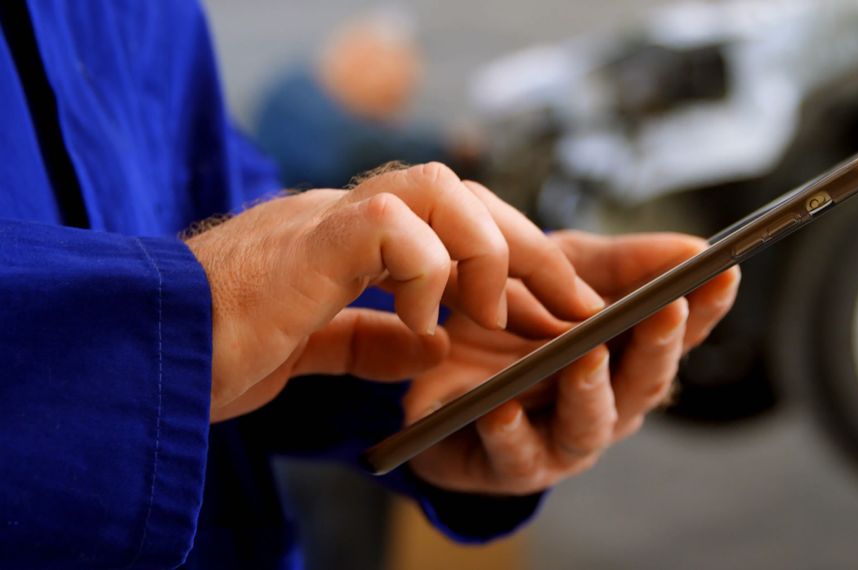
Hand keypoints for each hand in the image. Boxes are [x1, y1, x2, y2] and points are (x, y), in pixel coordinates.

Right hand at [184, 164, 603, 421]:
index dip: (512, 253)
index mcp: (348, 236)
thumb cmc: (216, 349)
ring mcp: (322, 218)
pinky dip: (423, 276)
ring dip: (483, 251)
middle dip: (526, 245)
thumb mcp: (313, 347)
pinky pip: (386, 225)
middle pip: (457, 188)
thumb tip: (432, 343)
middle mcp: (341, 214)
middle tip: (568, 304)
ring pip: (432, 186)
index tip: (558, 304)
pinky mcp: (302, 242)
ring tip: (491, 313)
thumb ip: (371, 338)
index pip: (450, 215)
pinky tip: (421, 326)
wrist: (143, 359)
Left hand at [405, 230, 740, 494]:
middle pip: (645, 382)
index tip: (724, 271)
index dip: (706, 305)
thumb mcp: (564, 270)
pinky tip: (501, 409)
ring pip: (590, 426)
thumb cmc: (516, 317)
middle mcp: (608, 403)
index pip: (679, 332)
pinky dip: (511, 435)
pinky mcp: (511, 467)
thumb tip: (693, 248)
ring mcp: (562, 440)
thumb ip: (624, 262)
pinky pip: (515, 456)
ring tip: (586, 357)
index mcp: (627, 356)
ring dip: (591, 392)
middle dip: (658, 346)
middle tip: (666, 309)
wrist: (440, 366)